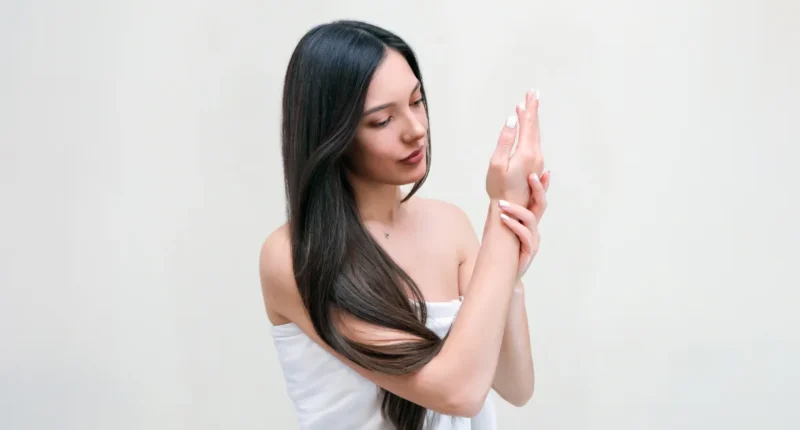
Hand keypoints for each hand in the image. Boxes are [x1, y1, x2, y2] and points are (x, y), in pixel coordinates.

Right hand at [485, 89, 544, 205]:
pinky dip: (531, 131)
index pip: (528, 124)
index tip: (530, 93)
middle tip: (533, 93)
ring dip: (532, 120)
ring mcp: (537, 162)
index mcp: (527, 152)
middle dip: (533, 109)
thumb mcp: (497, 163)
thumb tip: (512, 120)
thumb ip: (505, 141)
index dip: (528, 108)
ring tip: (528, 107)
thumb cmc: (499, 188)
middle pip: (535, 127)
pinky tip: (528, 129)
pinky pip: (534, 143)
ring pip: (536, 135)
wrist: (510, 210)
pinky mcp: (535, 167)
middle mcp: (536, 155)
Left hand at [497, 171, 549, 278]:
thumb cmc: (503, 250)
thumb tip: (498, 197)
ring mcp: (533, 239)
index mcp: (529, 221)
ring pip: (530, 219)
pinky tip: (503, 220)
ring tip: (501, 204)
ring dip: (516, 209)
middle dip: (538, 189)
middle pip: (542, 205)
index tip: (544, 171)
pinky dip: (513, 225)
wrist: (503, 274)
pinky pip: (524, 235)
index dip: (543, 186)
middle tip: (531, 175)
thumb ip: (506, 214)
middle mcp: (534, 228)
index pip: (538, 200)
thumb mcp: (504, 228)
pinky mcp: (529, 251)